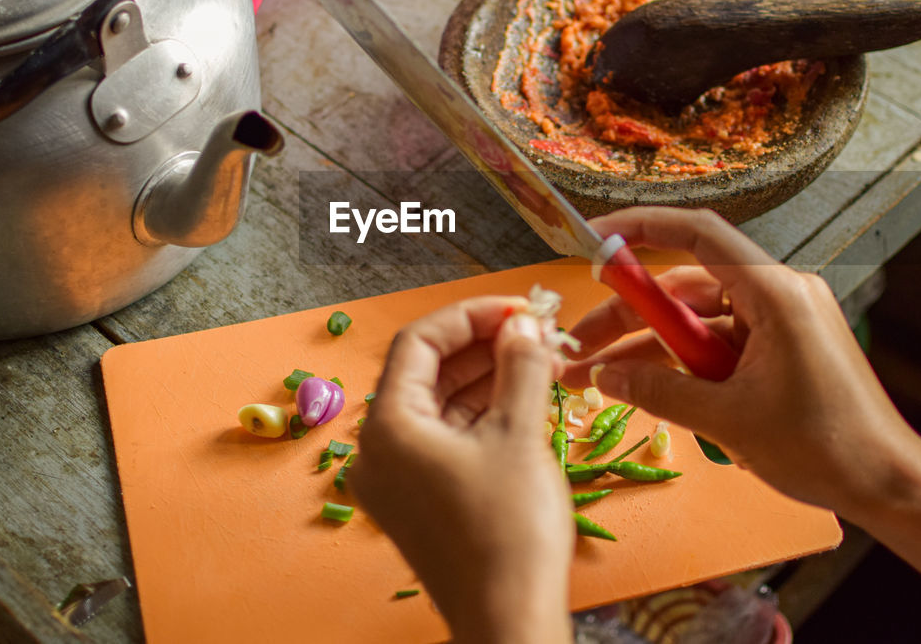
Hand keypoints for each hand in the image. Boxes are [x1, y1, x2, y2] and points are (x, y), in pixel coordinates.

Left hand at [351, 297, 573, 643]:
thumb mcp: (519, 435)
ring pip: (441, 406)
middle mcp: (379, 451)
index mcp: (388, 427)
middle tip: (535, 331)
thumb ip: (520, 367)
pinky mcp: (421, 503)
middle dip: (483, 347)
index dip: (470, 316)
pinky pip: (446, 440)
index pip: (418, 342)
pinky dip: (483, 415)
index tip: (516, 307)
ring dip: (488, 379)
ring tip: (541, 360)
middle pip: (428, 373)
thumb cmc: (509, 532)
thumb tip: (524, 325)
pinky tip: (525, 398)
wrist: (509, 619)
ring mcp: (398, 481)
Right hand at [562, 207, 920, 519]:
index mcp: (775, 293)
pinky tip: (645, 392)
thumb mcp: (729, 420)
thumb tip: (607, 377)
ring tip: (597, 380)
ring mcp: (783, 323)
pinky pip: (720, 347)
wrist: (890, 486)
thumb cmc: (826, 448)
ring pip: (698, 324)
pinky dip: (685, 368)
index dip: (639, 229)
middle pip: (685, 290)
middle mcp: (780, 295)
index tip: (593, 241)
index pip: (697, 236)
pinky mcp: (784, 350)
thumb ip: (661, 393)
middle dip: (627, 319)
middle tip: (579, 347)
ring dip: (650, 351)